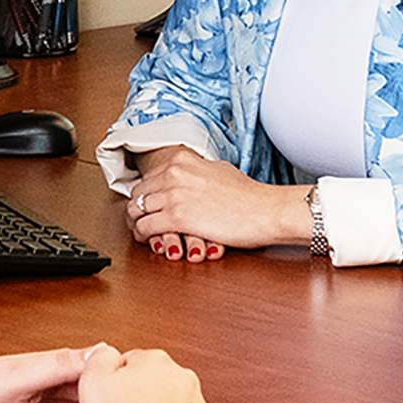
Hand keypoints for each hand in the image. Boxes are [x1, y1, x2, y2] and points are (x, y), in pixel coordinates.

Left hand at [126, 146, 306, 260]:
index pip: (147, 179)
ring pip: (136, 211)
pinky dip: (145, 237)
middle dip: (138, 212)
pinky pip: (145, 228)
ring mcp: (174, 194)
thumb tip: (192, 175)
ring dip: (138, 225)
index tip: (149, 209)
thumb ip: (199, 171)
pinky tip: (153, 242)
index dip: (146, 197)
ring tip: (146, 236)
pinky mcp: (177, 217)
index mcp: (182, 159)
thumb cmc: (249, 196)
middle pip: (137, 195)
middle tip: (143, 225)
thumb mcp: (219, 170)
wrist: (266, 210)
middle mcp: (174, 172)